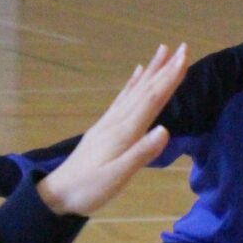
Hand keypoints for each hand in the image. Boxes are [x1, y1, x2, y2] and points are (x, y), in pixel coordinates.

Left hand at [36, 44, 186, 216]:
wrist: (57, 194)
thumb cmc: (90, 189)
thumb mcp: (116, 177)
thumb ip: (141, 154)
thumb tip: (165, 130)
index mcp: (124, 131)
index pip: (152, 100)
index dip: (169, 78)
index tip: (184, 57)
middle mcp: (117, 121)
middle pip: (145, 89)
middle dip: (165, 68)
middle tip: (182, 47)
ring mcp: (109, 122)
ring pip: (135, 90)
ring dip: (151, 70)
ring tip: (162, 51)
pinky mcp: (105, 127)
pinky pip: (123, 98)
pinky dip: (133, 83)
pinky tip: (138, 73)